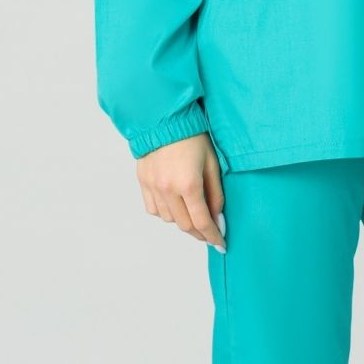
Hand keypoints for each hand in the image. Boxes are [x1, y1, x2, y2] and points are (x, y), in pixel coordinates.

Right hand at [136, 133, 226, 250]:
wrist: (164, 119)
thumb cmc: (193, 137)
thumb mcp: (213, 164)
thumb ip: (216, 195)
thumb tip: (217, 219)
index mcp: (188, 184)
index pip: (202, 221)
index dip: (213, 236)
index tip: (221, 244)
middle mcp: (168, 189)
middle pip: (185, 225)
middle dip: (200, 233)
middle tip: (210, 233)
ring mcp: (153, 187)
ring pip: (169, 220)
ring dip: (183, 222)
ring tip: (194, 215)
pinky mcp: (143, 182)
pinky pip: (154, 209)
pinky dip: (166, 213)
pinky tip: (176, 206)